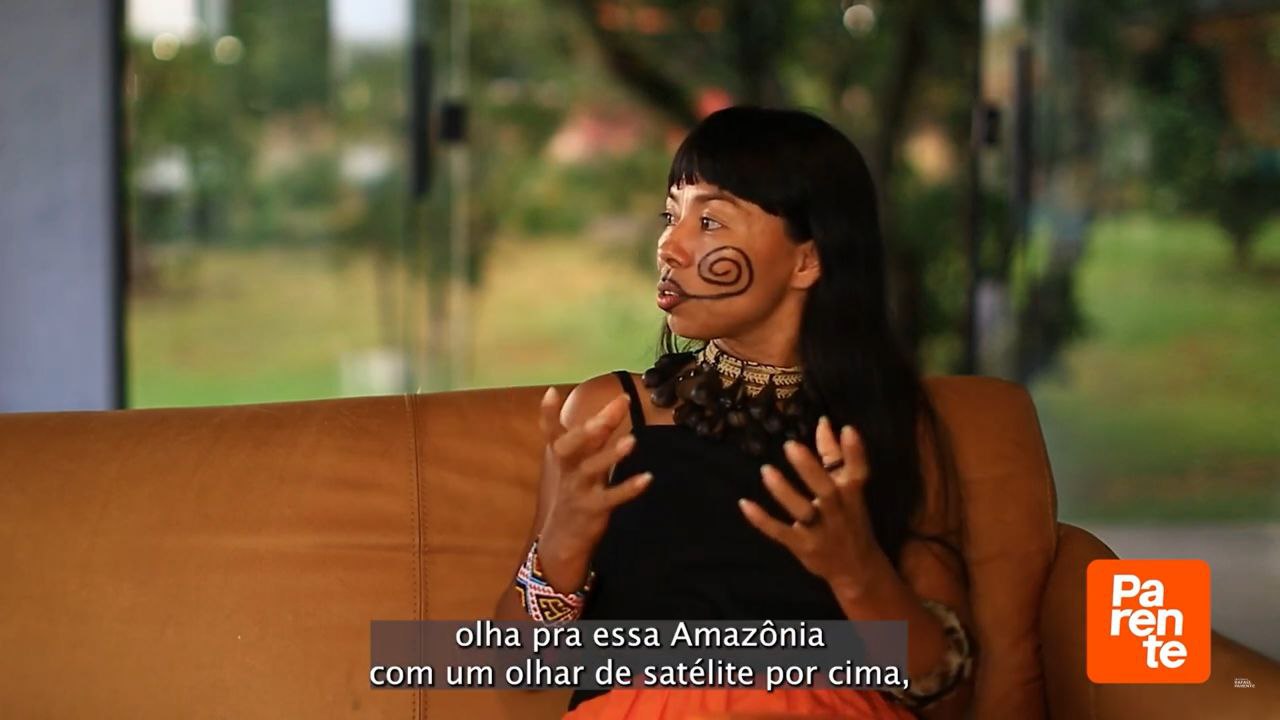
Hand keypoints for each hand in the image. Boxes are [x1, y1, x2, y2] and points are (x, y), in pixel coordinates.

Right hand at [536, 386, 651, 583]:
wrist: (563, 536)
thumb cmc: (574, 488)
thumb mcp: (576, 461)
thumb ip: (591, 433)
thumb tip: (603, 403)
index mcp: (563, 456)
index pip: (551, 432)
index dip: (548, 414)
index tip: (552, 392)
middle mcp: (568, 470)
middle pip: (572, 446)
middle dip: (589, 429)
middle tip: (609, 412)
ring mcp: (579, 490)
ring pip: (592, 469)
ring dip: (611, 455)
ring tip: (631, 441)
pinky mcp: (594, 509)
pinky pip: (612, 497)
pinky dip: (629, 488)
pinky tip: (647, 478)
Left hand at [738, 416, 891, 596]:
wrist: (856, 569)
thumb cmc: (849, 520)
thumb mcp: (849, 491)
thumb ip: (836, 457)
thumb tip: (824, 423)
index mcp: (852, 496)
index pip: (857, 473)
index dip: (854, 453)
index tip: (845, 428)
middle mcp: (838, 513)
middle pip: (826, 490)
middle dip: (809, 468)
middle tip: (789, 445)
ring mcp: (820, 532)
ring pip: (802, 511)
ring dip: (784, 491)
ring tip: (766, 470)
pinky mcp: (802, 546)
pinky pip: (780, 532)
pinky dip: (762, 520)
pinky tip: (744, 503)